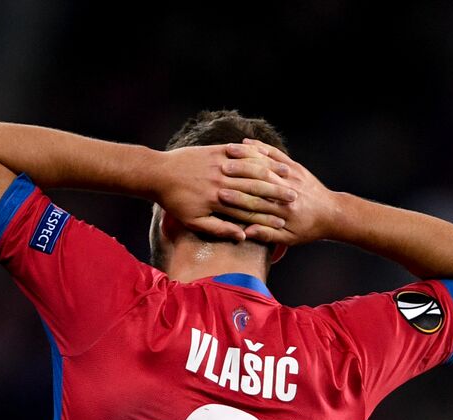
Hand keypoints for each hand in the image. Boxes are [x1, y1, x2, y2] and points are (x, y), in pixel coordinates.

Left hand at [153, 144, 297, 240]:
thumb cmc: (175, 202)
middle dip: (276, 193)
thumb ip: (220, 229)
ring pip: (250, 169)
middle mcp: (221, 181)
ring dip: (271, 174)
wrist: (157, 174)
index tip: (286, 219)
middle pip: (254, 188)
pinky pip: (240, 152)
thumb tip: (242, 236)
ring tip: (288, 178)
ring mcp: (219, 164)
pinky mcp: (215, 151)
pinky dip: (256, 156)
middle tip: (295, 198)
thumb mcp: (194, 221)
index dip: (268, 214)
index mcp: (218, 201)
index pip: (249, 209)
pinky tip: (269, 159)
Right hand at [218, 139, 342, 246]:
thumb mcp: (289, 238)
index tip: (219, 195)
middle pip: (259, 179)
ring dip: (247, 156)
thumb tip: (246, 233)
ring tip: (228, 151)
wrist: (332, 213)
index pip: (257, 203)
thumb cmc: (308, 229)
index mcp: (285, 210)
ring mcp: (293, 176)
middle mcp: (288, 190)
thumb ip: (267, 235)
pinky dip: (261, 147)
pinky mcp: (295, 167)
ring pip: (267, 163)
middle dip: (239, 173)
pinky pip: (276, 154)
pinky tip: (246, 142)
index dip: (237, 198)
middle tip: (219, 168)